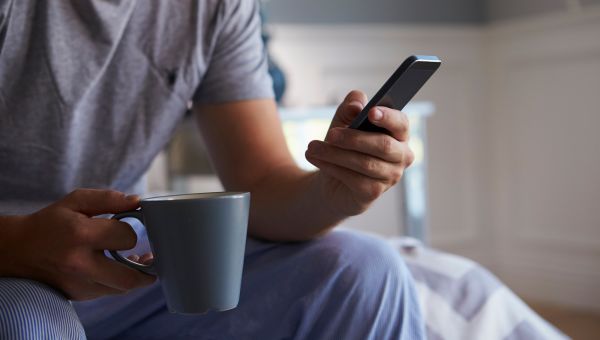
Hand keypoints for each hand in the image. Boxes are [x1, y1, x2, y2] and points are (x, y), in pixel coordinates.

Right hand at [0, 189, 155, 299]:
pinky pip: (108, 292)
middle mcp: (80, 264)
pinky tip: (119, 268)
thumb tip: (137, 201)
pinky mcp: (77, 295)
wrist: (18, 250)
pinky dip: (118, 281)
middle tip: (154, 257)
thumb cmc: (51, 222)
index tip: (128, 227)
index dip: (131, 231)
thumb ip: (109, 199)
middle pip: (129, 277)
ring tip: (139, 261)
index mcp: (80, 235)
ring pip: (121, 288)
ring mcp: (78, 284)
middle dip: (147, 268)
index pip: (126, 237)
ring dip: (135, 276)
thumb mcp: (76, 201)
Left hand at [305, 90, 413, 215]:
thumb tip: (356, 105)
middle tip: (330, 134)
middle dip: (353, 138)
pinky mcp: (374, 192)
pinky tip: (317, 160)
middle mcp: (401, 156)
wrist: (333, 179)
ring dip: (335, 154)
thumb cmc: (344, 146)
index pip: (401, 123)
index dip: (388, 117)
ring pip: (365, 163)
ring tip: (312, 147)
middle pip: (383, 145)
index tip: (370, 112)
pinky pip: (354, 179)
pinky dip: (332, 168)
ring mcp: (390, 177)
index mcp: (399, 134)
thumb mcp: (343, 122)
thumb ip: (350, 108)